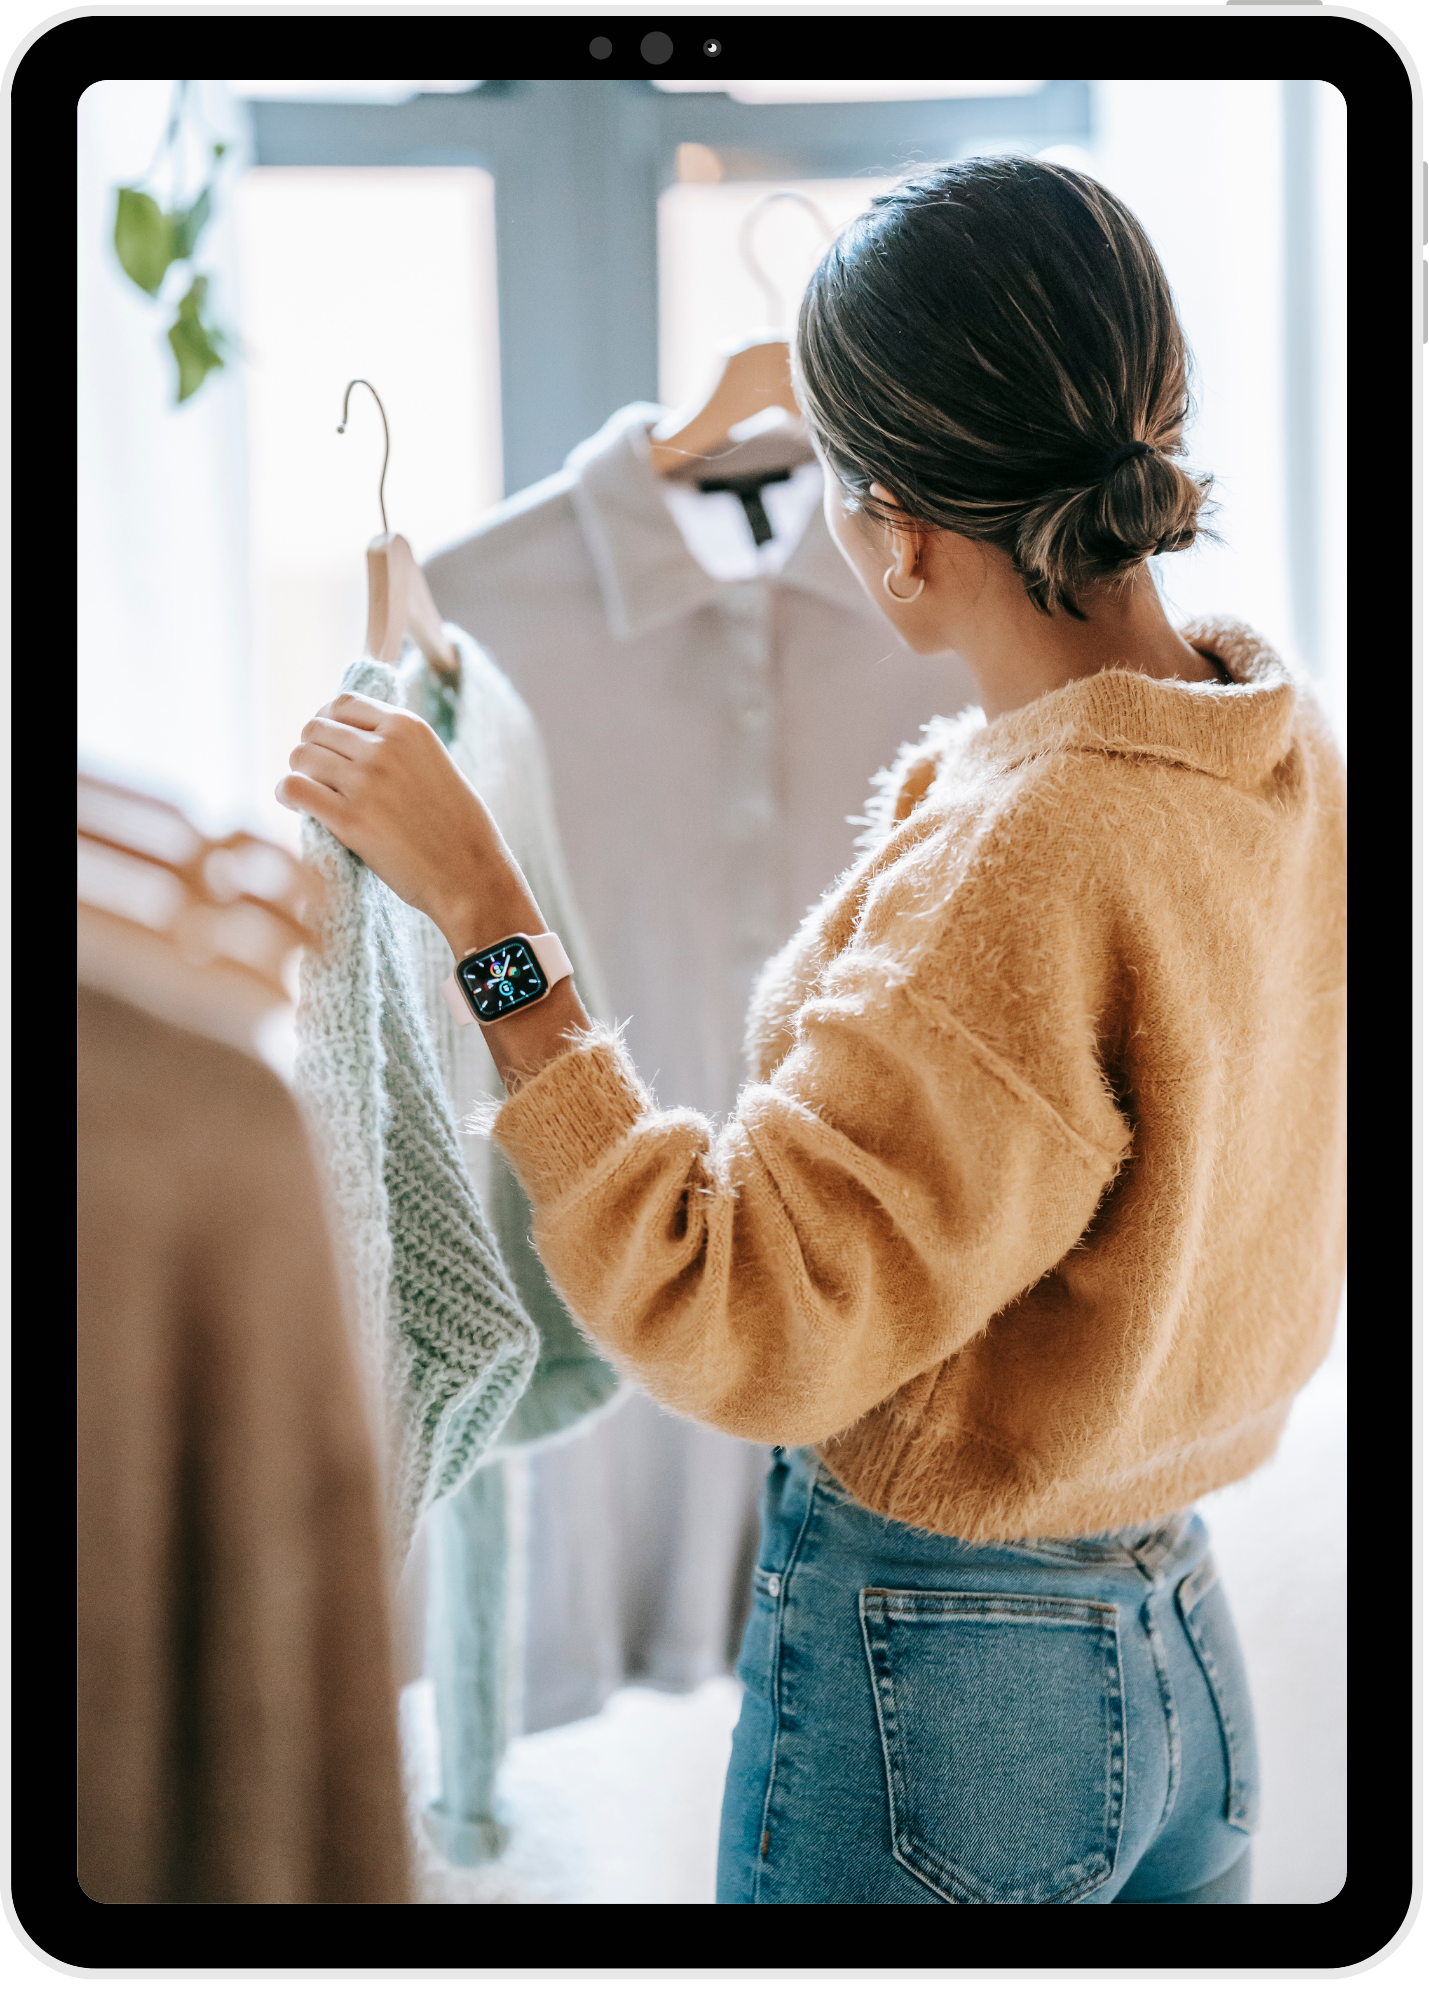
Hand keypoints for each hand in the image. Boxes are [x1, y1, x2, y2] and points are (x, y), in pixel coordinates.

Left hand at [276, 691, 540, 957]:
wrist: (471, 875)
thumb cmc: (458, 828)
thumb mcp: (435, 765)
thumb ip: (397, 746)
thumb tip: (350, 740)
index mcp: (408, 727)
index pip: (343, 703)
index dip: (327, 722)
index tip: (328, 745)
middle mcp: (385, 747)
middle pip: (315, 728)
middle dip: (310, 750)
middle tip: (316, 776)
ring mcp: (366, 782)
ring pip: (301, 756)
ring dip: (299, 773)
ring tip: (307, 793)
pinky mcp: (350, 819)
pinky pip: (296, 789)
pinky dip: (288, 794)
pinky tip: (295, 806)